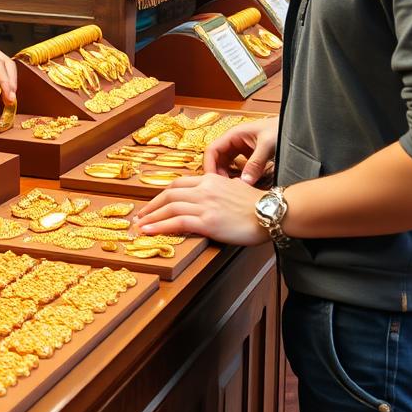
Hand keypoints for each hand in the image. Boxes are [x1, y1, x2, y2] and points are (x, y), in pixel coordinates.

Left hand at [133, 173, 267, 245]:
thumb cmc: (258, 204)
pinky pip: (177, 223)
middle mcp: (204, 189)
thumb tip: (216, 197)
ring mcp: (205, 205)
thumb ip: (221, 191)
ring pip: (169, 208)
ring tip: (139, 226)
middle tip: (140, 216)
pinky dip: (159, 226)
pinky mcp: (208, 221)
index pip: (178, 184)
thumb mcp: (236, 189)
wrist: (272, 212)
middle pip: (169, 194)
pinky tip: (149, 231)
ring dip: (151, 217)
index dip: (162, 195)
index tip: (153, 204)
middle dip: (151, 206)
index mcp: (210, 180)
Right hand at [203, 116, 278, 183]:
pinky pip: (236, 167)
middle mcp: (234, 141)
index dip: (209, 165)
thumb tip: (244, 182)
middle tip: (221, 190)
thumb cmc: (280, 129)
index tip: (211, 181)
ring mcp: (240, 149)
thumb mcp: (267, 145)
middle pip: (216, 159)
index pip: (212, 150)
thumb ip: (256, 163)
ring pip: (225, 164)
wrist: (295, 127)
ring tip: (230, 190)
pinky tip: (241, 185)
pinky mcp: (248, 156)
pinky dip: (235, 176)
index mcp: (233, 135)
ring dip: (225, 176)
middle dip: (216, 174)